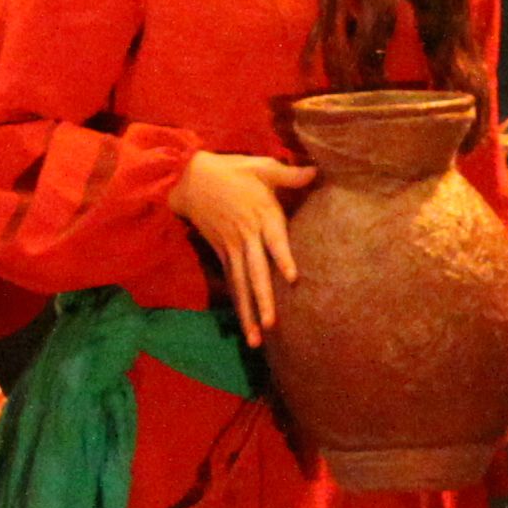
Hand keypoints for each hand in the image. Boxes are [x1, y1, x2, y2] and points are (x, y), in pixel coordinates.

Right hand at [172, 149, 312, 345]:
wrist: (190, 178)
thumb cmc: (232, 172)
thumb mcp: (261, 167)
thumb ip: (290, 174)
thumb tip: (317, 171)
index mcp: (261, 214)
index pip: (274, 240)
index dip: (283, 258)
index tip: (292, 278)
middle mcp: (247, 236)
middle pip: (256, 272)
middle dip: (263, 300)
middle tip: (271, 325)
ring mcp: (233, 247)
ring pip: (241, 284)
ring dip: (248, 313)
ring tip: (256, 340)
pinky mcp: (222, 253)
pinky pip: (232, 282)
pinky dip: (238, 304)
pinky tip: (245, 326)